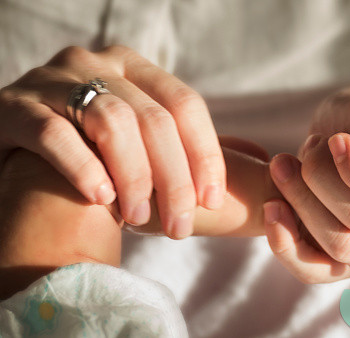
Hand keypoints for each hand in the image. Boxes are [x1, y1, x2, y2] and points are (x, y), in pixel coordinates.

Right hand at [0, 45, 225, 238]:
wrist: (13, 145)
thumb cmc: (85, 149)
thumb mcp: (130, 139)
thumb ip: (165, 151)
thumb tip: (214, 193)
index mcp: (133, 68)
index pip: (184, 104)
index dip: (204, 154)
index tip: (212, 200)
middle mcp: (97, 65)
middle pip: (153, 118)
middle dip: (174, 178)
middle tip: (179, 226)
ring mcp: (54, 80)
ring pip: (112, 121)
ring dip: (134, 176)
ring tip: (138, 218)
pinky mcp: (15, 107)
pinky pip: (55, 135)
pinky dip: (84, 168)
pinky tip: (100, 199)